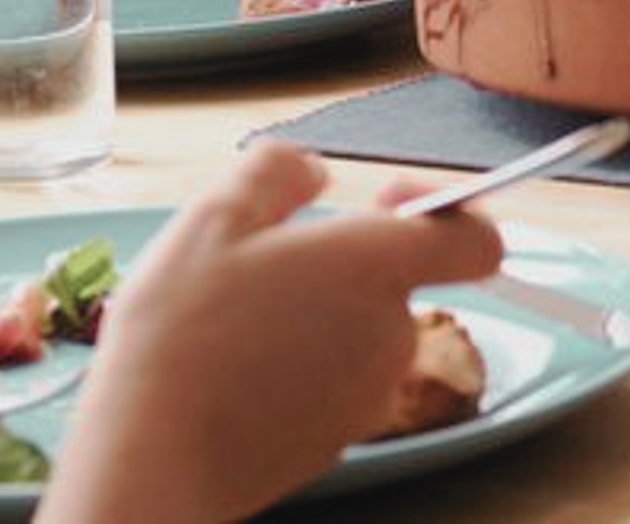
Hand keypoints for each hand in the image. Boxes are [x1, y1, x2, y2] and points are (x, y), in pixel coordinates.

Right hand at [41, 143, 502, 523]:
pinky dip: (298, 370)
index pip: (476, 241)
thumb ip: (277, 170)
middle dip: (338, 265)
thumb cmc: (182, 333)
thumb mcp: (214, 216)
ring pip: (357, 334)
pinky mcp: (337, 440)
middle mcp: (389, 333)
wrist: (153, 458)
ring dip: (313, 318)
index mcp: (375, 267)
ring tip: (236, 321)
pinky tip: (237, 370)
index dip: (447, 211)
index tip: (383, 199)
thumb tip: (313, 172)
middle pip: (394, 283)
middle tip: (261, 265)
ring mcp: (368, 395)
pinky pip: (333, 385)